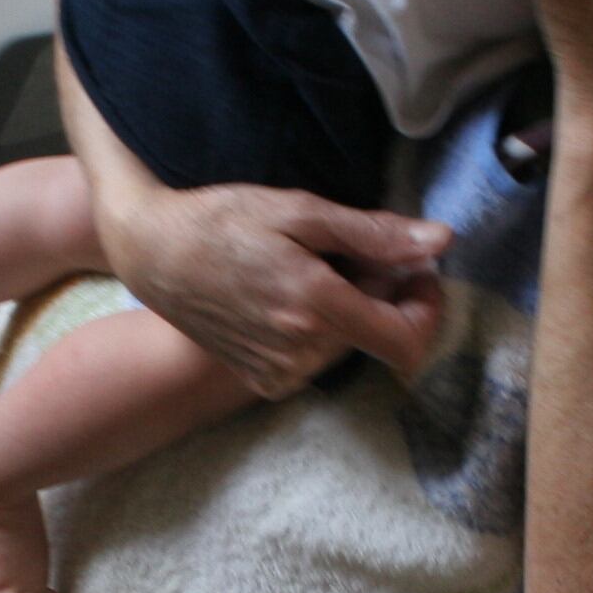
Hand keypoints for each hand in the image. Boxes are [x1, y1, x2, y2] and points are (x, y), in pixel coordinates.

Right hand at [92, 179, 450, 397]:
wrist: (152, 253)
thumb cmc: (221, 221)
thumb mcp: (299, 212)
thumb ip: (373, 235)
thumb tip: (440, 242)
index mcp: (315, 310)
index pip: (408, 340)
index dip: (427, 307)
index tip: (417, 270)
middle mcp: (301, 353)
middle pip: (380, 338)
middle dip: (385, 297)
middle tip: (352, 254)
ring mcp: (280, 373)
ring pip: (350, 347)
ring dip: (351, 311)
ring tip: (313, 270)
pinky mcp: (263, 381)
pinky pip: (317, 359)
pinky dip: (320, 330)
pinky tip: (288, 297)